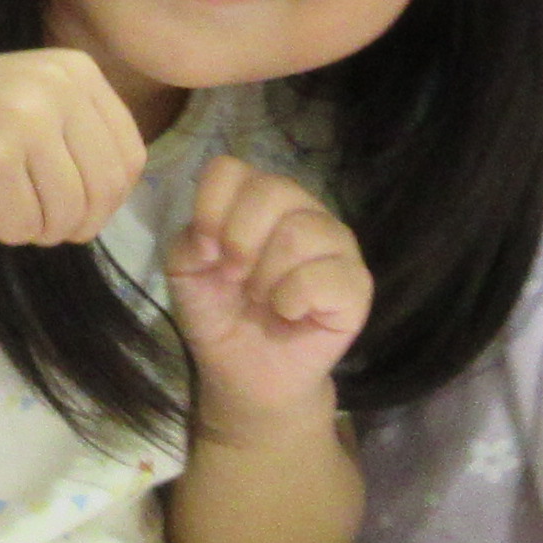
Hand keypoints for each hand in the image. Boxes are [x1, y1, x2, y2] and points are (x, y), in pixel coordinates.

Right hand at [0, 48, 148, 250]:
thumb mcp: (37, 104)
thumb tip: (125, 185)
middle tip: (41, 219)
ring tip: (9, 208)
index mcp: (72, 68)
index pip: (130, 158)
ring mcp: (17, 118)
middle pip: (105, 189)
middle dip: (76, 221)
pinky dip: (7, 231)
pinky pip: (26, 225)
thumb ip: (86, 132)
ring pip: (68, 212)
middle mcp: (49, 84)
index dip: (106, 198)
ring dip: (41, 230)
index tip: (72, 203)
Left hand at [165, 151, 371, 435]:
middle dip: (240, 240)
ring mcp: (336, 245)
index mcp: (258, 198)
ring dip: (266, 275)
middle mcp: (302, 209)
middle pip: (272, 189)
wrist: (245, 373)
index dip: (210, 208)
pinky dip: (293, 299)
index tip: (205, 251)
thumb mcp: (186, 272)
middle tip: (233, 278)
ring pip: (301, 231)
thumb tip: (211, 238)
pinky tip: (288, 313)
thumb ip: (188, 240)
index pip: (231, 169)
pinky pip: (326, 276)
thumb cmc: (220, 313)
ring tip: (261, 299)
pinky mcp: (357, 285)